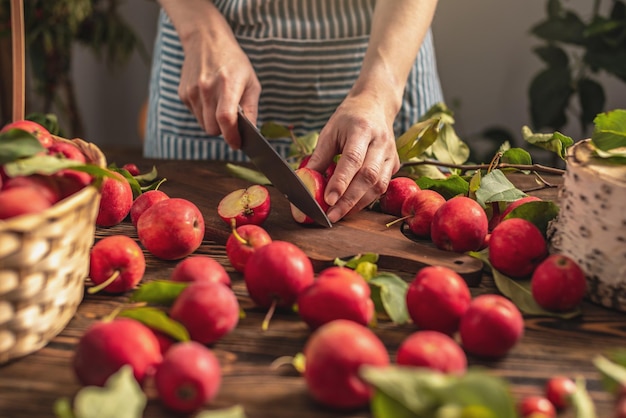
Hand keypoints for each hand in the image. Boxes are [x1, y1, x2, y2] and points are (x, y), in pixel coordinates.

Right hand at [177, 31, 260, 148]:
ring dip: (213, 123)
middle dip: (224, 131)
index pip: (226, 118)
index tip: (237, 144)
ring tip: (220, 105)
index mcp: (227, 84)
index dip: (232, 136)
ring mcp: (192, 91)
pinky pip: (195, 115)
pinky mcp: (183, 94)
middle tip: (232, 121)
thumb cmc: (234, 63)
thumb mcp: (251, 82)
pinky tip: (209, 98)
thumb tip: (251, 133)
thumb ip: (251, 109)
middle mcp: (206, 88)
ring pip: (203, 125)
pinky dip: (204, 114)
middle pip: (213, 128)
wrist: (206, 41)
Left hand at [305, 96, 400, 222]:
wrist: (375, 107)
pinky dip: (366, 200)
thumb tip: (305, 182)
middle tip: (332, 215)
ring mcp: (390, 154)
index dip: (340, 182)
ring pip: (378, 185)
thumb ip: (320, 157)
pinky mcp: (393, 164)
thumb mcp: (329, 132)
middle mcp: (381, 142)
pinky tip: (352, 206)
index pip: (352, 159)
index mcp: (362, 129)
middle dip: (349, 200)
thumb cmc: (348, 119)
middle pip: (368, 176)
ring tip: (339, 214)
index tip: (328, 200)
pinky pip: (382, 187)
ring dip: (358, 204)